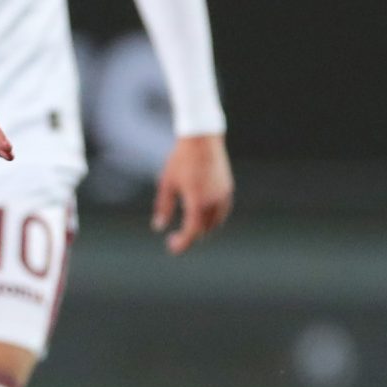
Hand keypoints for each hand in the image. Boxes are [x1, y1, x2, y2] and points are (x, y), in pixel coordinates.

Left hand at [153, 132, 232, 254]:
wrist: (202, 139)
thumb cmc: (180, 160)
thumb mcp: (166, 184)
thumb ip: (163, 207)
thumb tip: (158, 227)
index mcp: (197, 202)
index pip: (192, 232)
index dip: (182, 243)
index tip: (172, 247)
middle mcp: (214, 202)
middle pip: (204, 230)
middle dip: (190, 236)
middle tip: (175, 238)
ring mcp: (223, 196)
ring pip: (215, 223)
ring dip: (202, 229)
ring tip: (188, 228)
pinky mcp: (228, 189)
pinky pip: (222, 212)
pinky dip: (212, 219)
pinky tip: (200, 216)